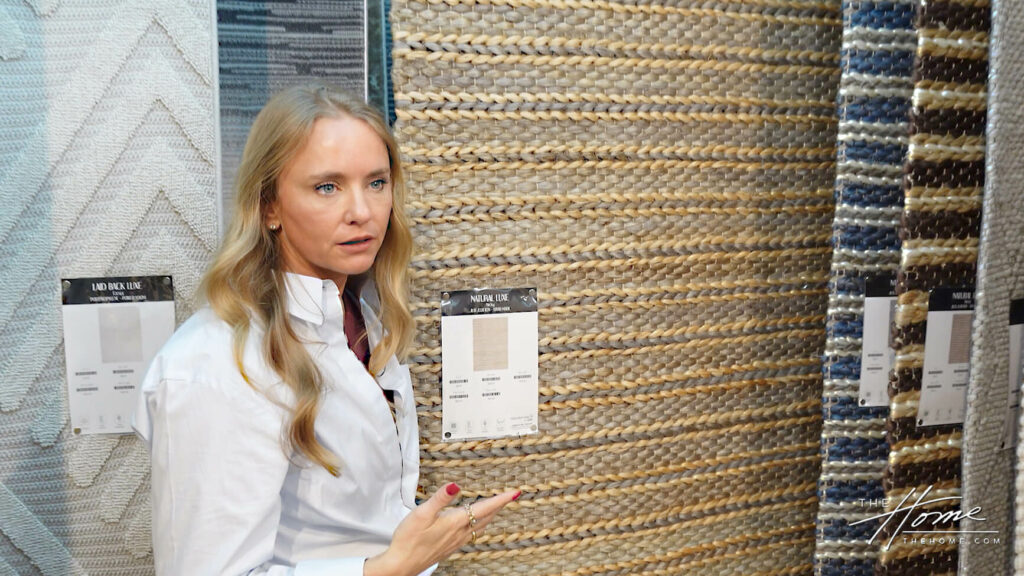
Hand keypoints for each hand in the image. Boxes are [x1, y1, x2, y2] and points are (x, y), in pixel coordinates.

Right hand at [363, 483, 520, 575]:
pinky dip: (479, 526)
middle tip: (510, 497)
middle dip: (499, 506)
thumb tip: (456, 484)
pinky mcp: (450, 548)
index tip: (515, 493)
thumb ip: (440, 498)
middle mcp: (459, 533)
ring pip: (480, 528)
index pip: (484, 508)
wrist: (401, 565)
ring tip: (495, 508)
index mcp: (455, 522)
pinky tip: (474, 526)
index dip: (500, 500)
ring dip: (490, 517)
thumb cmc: (409, 539)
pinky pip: (471, 535)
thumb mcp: (422, 513)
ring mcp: (456, 542)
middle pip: (486, 518)